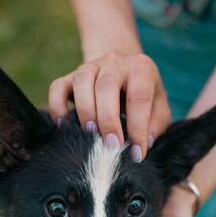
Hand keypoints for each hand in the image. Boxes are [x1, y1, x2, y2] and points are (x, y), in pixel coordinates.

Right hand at [49, 52, 170, 159]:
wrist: (123, 71)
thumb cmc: (144, 96)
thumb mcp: (158, 108)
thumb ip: (155, 125)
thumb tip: (144, 144)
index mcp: (141, 68)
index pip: (139, 96)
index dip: (138, 127)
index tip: (136, 153)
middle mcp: (114, 63)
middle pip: (106, 86)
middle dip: (108, 120)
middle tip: (112, 146)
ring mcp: (90, 66)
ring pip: (82, 81)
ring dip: (85, 111)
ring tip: (90, 134)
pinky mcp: (70, 76)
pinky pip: (57, 87)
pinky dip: (58, 107)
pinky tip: (64, 126)